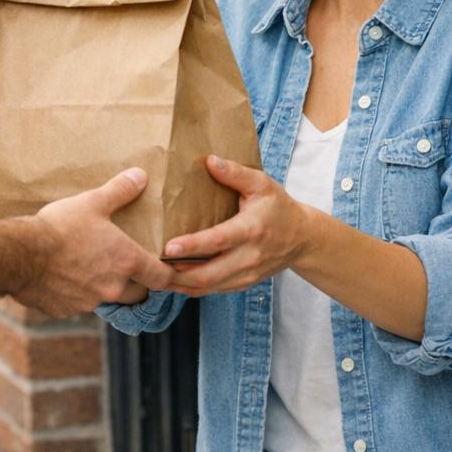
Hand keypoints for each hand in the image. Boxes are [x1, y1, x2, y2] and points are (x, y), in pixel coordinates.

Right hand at [15, 168, 175, 316]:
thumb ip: (120, 191)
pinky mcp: (67, 310)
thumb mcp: (92, 202)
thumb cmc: (59, 227)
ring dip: (104, 287)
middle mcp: (113, 287)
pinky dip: (76, 294)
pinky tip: (63, 276)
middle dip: (137, 284)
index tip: (164, 269)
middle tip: (127, 267)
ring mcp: (90, 302)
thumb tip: (140, 176)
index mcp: (126, 261)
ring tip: (89, 268)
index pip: (161, 277)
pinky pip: (79, 305)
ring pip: (107, 299)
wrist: (19, 255)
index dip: (166, 274)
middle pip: (138, 294)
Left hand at [161, 156, 317, 296]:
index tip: (168, 247)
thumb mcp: (262, 184)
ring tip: (153, 274)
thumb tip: (209, 160)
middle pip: (208, 274)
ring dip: (179, 284)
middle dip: (177, 273)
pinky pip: (212, 291)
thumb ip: (235, 173)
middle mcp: (248, 257)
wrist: (302, 239)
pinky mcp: (242, 284)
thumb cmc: (279, 207)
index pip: (218, 241)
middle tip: (149, 265)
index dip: (192, 246)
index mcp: (251, 230)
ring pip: (207, 287)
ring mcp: (245, 274)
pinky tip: (171, 280)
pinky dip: (190, 288)